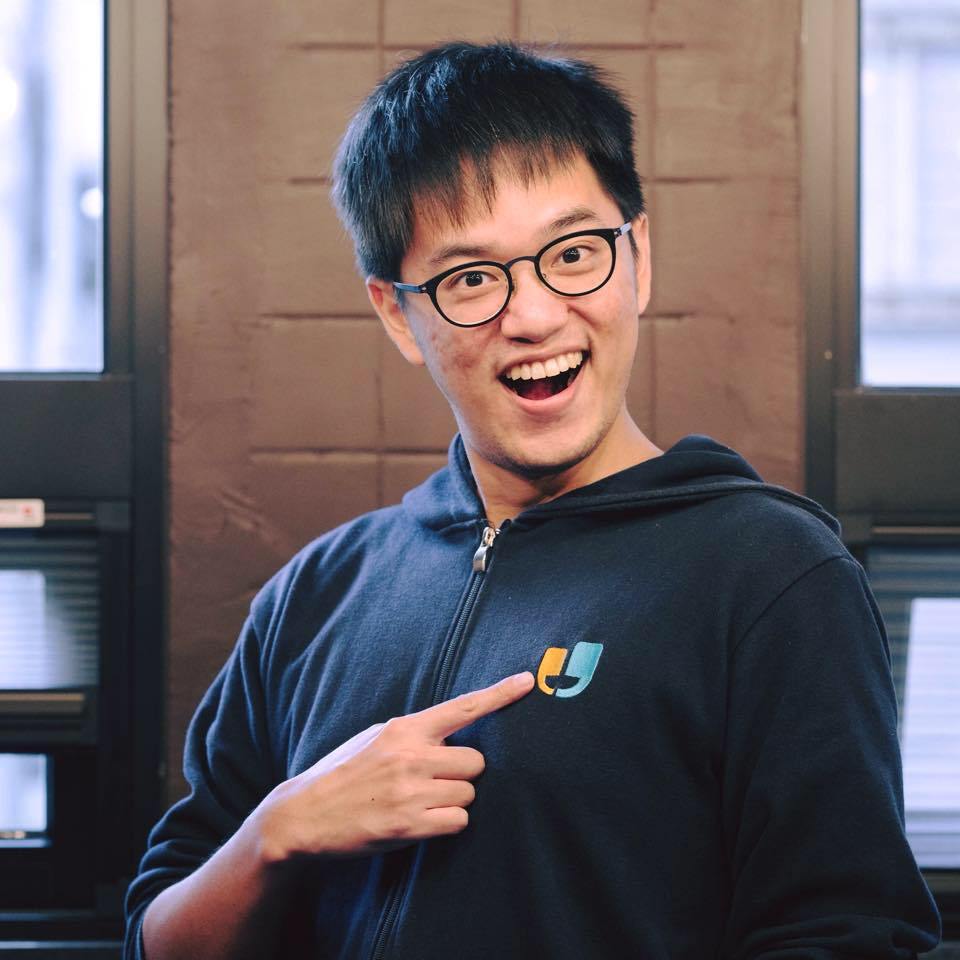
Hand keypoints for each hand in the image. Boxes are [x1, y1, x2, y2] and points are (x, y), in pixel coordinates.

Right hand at [254, 671, 534, 862]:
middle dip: (464, 773)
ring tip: (420, 802)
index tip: (528, 680)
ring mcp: (410, 791)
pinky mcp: (408, 826)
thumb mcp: (377, 738)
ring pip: (468, 793)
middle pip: (477, 762)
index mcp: (404, 728)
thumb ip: (415, 734)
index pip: (462, 706)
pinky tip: (421, 821)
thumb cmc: (344, 772)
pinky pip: (458, 821)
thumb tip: (455, 735)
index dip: (500, 694)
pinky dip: (447, 823)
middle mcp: (411, 756)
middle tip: (436, 780)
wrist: (303, 814)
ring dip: (453, 800)